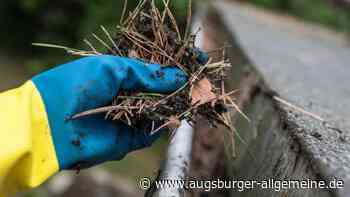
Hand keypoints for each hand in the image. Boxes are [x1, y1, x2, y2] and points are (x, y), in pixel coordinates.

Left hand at [32, 55, 186, 169]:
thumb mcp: (115, 68)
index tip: (199, 62)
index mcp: (121, 74)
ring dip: (176, 107)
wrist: (49, 122)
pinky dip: (162, 127)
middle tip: (202, 86)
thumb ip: (149, 73)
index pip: (156, 70)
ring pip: (159, 113)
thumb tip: (180, 77)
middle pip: (161, 92)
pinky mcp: (125, 140)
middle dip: (182, 89)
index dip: (177, 67)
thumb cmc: (78, 85)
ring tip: (193, 100)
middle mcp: (125, 96)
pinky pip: (150, 133)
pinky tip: (172, 118)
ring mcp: (126, 118)